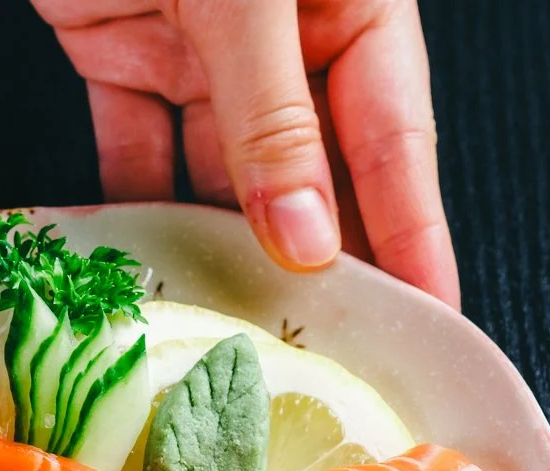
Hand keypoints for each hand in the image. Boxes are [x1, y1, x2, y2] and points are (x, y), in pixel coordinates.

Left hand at [34, 0, 459, 306]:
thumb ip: (271, 112)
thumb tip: (306, 233)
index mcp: (352, 6)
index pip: (393, 144)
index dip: (412, 237)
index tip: (429, 320)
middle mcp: (284, 36)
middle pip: (308, 172)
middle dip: (312, 263)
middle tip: (323, 356)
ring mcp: (200, 45)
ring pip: (217, 172)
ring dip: (217, 248)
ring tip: (229, 335)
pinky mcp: (120, 47)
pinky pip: (132, 145)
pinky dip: (130, 203)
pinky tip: (142, 266)